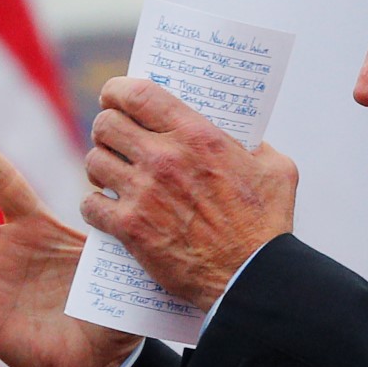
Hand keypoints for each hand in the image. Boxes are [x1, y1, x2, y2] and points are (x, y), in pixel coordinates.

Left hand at [81, 77, 298, 309]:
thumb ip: (258, 147)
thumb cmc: (266, 226)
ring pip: (94, 163)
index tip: (114, 97)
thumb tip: (248, 142)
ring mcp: (143, 193)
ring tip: (112, 175)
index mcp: (197, 136)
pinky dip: (96, 205)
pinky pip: (91, 205)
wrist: (250, 275)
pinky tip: (107, 208)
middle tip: (115, 140)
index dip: (117, 91)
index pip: (138, 94)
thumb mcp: (276, 170)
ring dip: (100, 167)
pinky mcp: (130, 229)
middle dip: (106, 129)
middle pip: (106, 125)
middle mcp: (164, 158)